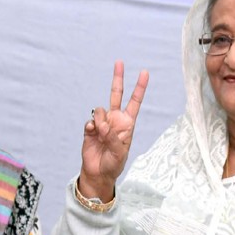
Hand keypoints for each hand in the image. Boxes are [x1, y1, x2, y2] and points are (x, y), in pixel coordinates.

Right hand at [79, 62, 148, 200]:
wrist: (98, 173)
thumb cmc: (113, 164)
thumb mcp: (119, 153)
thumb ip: (112, 137)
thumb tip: (102, 124)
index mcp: (127, 124)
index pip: (135, 102)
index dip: (139, 88)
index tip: (144, 72)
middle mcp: (115, 120)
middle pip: (116, 95)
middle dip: (118, 78)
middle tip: (119, 62)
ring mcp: (102, 123)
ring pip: (100, 110)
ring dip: (101, 121)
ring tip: (101, 134)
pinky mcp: (90, 128)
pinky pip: (90, 120)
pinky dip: (91, 126)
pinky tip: (93, 134)